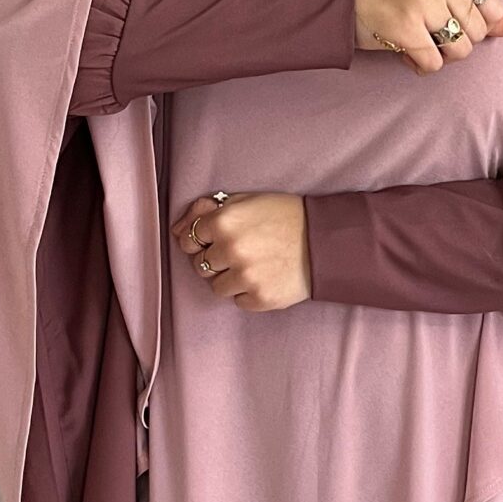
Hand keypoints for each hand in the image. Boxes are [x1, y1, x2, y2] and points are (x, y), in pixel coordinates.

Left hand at [171, 191, 309, 310]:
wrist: (325, 241)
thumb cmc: (285, 216)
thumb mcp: (247, 201)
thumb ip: (209, 210)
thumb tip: (178, 229)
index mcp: (224, 221)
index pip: (189, 238)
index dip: (200, 240)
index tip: (213, 241)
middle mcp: (231, 249)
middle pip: (200, 264)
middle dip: (215, 259)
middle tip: (241, 252)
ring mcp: (245, 276)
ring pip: (216, 286)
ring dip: (231, 278)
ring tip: (254, 265)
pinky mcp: (259, 298)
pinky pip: (238, 301)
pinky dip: (248, 292)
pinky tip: (266, 277)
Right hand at [354, 0, 502, 72]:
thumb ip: (471, 4)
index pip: (492, 5)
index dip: (479, 24)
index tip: (455, 24)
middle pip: (477, 33)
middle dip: (457, 42)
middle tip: (430, 34)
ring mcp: (424, 4)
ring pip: (461, 51)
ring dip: (442, 56)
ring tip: (420, 44)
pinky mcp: (407, 29)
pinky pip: (435, 64)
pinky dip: (421, 65)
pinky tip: (406, 53)